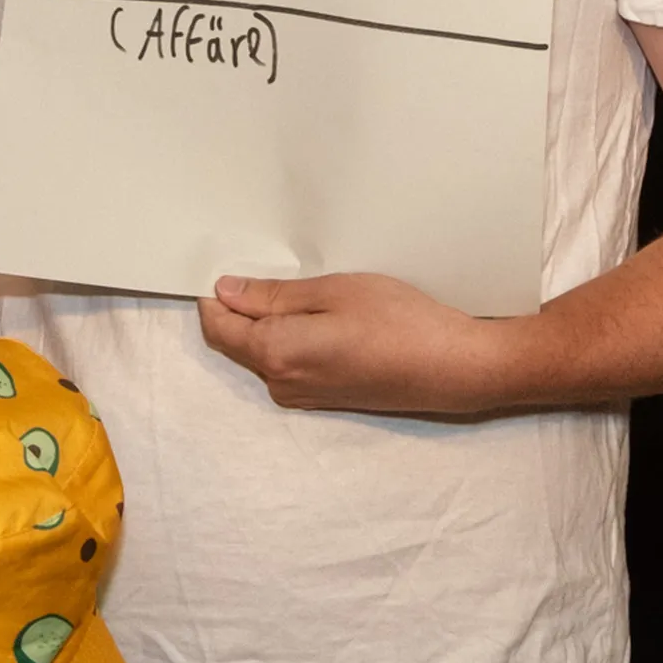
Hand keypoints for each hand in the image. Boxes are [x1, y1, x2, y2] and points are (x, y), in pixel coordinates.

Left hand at [198, 271, 509, 415]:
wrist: (451, 368)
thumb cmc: (398, 322)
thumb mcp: (333, 291)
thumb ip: (273, 295)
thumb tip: (225, 292)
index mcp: (274, 353)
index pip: (217, 327)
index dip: (211, 295)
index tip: (221, 264)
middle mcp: (280, 382)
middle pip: (237, 342)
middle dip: (238, 307)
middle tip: (260, 266)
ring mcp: (302, 396)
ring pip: (263, 353)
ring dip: (267, 323)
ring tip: (299, 288)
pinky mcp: (324, 399)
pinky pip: (287, 365)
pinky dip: (288, 339)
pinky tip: (317, 316)